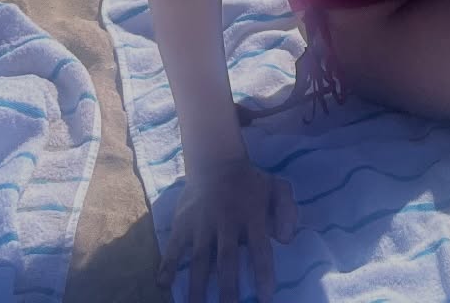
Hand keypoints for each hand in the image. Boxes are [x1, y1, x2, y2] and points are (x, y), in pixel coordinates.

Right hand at [158, 156, 295, 302]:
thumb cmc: (249, 183)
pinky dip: (167, 263)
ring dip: (197, 286)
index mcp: (252, 213)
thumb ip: (286, 210)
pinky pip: (173, 245)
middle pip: (226, 259)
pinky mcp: (183, 221)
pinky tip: (163, 283)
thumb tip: (286, 238)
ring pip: (199, 258)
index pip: (259, 248)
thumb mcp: (275, 187)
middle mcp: (226, 219)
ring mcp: (202, 221)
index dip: (263, 274)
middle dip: (228, 289)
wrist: (215, 160)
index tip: (265, 299)